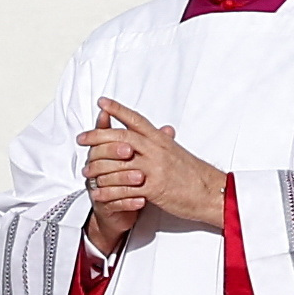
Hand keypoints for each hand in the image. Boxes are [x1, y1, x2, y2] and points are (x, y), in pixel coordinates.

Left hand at [82, 100, 226, 248]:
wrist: (212, 193)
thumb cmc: (194, 174)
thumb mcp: (177, 152)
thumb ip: (164, 141)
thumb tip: (161, 130)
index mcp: (161, 140)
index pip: (136, 120)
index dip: (118, 109)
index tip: (102, 102)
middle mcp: (156, 150)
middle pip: (120, 138)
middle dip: (97, 137)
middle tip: (81, 138)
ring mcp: (154, 168)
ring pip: (118, 163)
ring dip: (98, 168)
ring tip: (85, 171)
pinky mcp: (154, 188)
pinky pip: (124, 188)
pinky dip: (108, 191)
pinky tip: (97, 193)